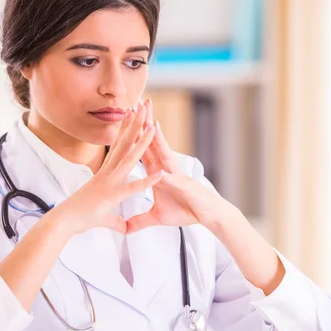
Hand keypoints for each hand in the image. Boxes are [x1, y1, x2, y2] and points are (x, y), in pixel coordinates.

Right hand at [53, 105, 162, 235]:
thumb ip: (116, 220)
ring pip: (129, 159)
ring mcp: (110, 182)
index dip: (126, 130)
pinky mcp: (112, 195)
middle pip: (124, 144)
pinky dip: (147, 181)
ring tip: (153, 127)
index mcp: (105, 173)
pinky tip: (160, 174)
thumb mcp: (103, 217)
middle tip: (143, 107)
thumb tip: (123, 227)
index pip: (118, 147)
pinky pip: (132, 187)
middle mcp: (108, 173)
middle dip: (135, 125)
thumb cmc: (79, 217)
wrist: (64, 221)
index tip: (132, 115)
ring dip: (142, 143)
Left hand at [125, 99, 226, 233]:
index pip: (141, 149)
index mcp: (156, 172)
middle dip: (143, 123)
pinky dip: (167, 168)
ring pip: (163, 152)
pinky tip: (161, 159)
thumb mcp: (157, 217)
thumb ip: (140, 219)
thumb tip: (126, 228)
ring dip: (156, 137)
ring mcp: (174, 174)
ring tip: (149, 119)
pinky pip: (172, 176)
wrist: (207, 216)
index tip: (123, 118)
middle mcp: (165, 168)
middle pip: (151, 142)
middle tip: (136, 103)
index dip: (131, 134)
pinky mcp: (183, 185)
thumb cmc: (185, 211)